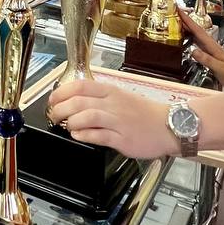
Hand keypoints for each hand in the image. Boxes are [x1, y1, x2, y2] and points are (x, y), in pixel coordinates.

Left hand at [47, 79, 176, 158]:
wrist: (170, 126)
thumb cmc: (144, 114)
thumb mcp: (121, 97)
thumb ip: (99, 99)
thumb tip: (73, 102)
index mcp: (111, 91)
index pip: (80, 85)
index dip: (61, 92)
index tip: (53, 100)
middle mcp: (113, 104)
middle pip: (79, 101)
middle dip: (60, 109)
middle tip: (55, 116)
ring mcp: (118, 121)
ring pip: (87, 116)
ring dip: (71, 122)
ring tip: (68, 126)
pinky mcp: (123, 139)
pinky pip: (99, 135)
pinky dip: (84, 135)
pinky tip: (79, 136)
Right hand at [178, 7, 223, 89]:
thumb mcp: (220, 68)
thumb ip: (207, 60)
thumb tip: (194, 51)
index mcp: (213, 47)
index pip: (198, 31)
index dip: (188, 21)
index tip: (180, 12)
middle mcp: (211, 46)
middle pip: (196, 30)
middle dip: (185, 21)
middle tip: (174, 13)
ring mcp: (210, 49)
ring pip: (196, 35)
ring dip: (187, 27)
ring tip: (177, 22)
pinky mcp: (209, 54)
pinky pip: (197, 42)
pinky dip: (190, 37)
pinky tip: (186, 37)